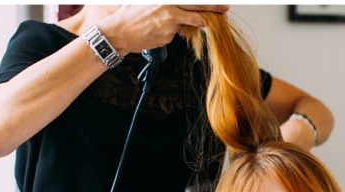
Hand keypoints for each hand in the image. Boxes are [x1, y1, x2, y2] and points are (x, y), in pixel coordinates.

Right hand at [99, 5, 229, 54]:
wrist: (119, 32)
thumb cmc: (131, 15)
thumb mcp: (147, 1)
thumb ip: (167, 3)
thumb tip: (182, 4)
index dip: (205, 1)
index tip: (218, 1)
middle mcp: (169, 6)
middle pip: (197, 6)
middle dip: (214, 8)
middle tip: (225, 8)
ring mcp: (170, 21)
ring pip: (189, 22)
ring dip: (195, 22)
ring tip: (188, 20)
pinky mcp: (169, 35)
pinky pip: (177, 33)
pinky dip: (173, 31)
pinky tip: (158, 29)